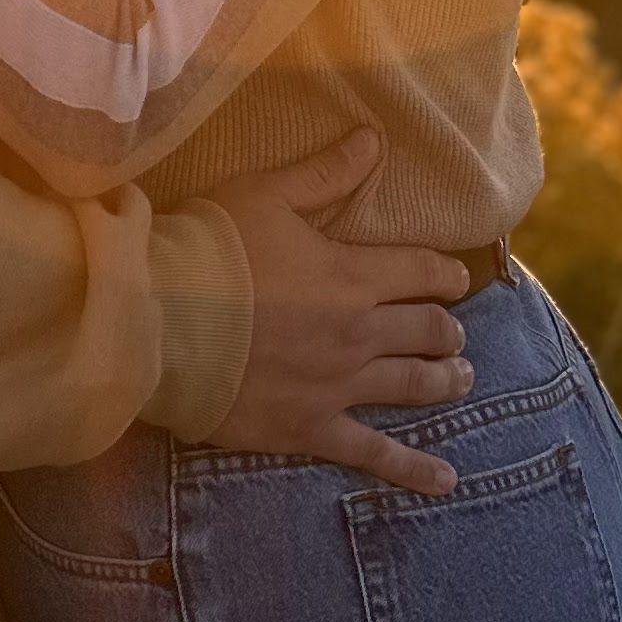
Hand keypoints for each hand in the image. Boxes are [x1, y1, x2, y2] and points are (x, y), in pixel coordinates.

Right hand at [205, 136, 475, 495]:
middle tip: (452, 332)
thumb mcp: (268, 196)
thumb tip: (373, 140)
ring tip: (463, 379)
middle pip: (426, 331)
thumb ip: (325, 174)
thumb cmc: (209, 249)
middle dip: (446, 330)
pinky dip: (414, 469)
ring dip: (445, 380)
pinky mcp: (310, 428)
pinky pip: (374, 453)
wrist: (159, 320)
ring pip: (413, 385)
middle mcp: (358, 333)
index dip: (446, 273)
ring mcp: (338, 386)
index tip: (457, 278)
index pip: (422, 271)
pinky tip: (445, 481)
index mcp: (353, 275)